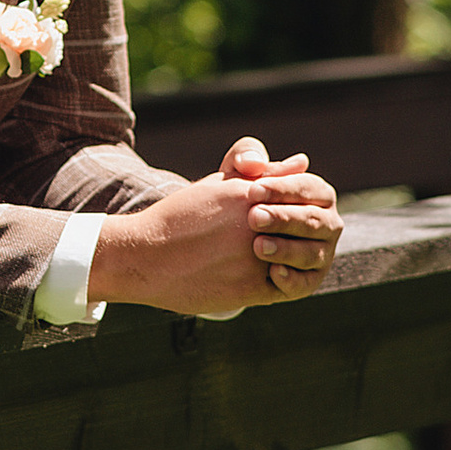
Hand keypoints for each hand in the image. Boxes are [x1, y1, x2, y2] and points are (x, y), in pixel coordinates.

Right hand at [85, 133, 341, 316]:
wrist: (145, 255)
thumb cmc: (182, 216)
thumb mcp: (221, 185)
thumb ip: (265, 173)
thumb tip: (302, 161)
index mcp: (250, 194)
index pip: (304, 197)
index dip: (299, 207)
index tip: (283, 214)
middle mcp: (256, 223)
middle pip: (304, 228)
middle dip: (299, 233)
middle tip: (279, 238)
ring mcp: (255, 257)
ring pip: (299, 258)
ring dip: (292, 258)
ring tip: (269, 258)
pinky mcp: (251, 288)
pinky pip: (286, 286)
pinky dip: (281, 281)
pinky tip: (259, 275)